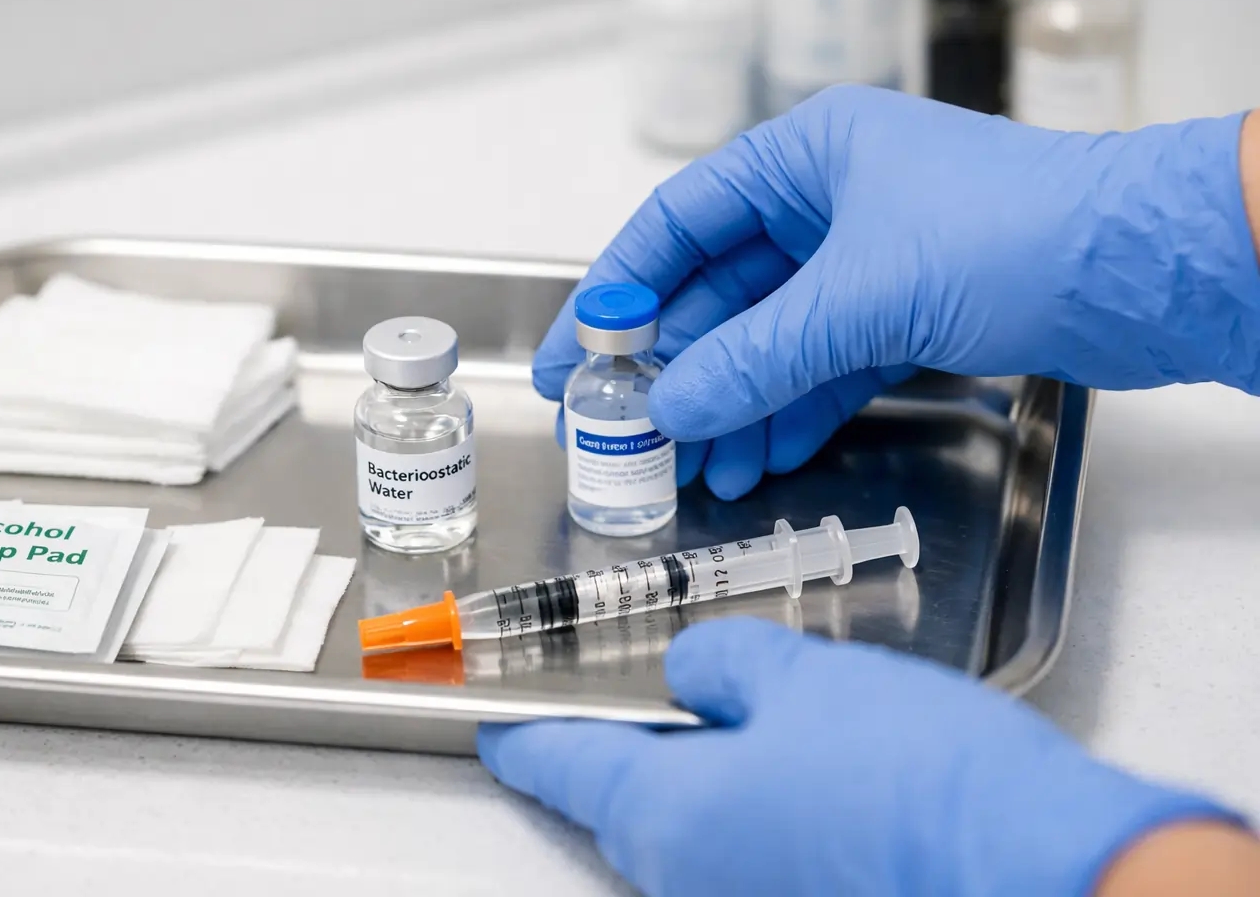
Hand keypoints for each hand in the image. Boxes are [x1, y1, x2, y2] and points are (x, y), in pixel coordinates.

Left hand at [479, 617, 1234, 896]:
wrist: (1041, 872)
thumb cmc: (911, 773)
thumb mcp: (802, 678)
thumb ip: (726, 664)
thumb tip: (699, 671)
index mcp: (663, 816)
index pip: (562, 767)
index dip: (526, 736)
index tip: (498, 726)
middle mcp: (690, 882)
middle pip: (626, 807)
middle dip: (632, 752)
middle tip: (652, 699)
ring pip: (695, 834)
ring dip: (705, 779)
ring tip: (750, 721)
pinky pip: (752, 857)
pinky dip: (757, 812)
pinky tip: (809, 777)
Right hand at [535, 87, 1257, 498]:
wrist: (1147, 270)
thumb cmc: (1016, 233)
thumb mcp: (863, 295)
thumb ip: (755, 356)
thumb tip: (669, 406)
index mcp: (806, 157)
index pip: (679, 224)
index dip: (616, 291)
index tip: (572, 355)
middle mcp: (829, 203)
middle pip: (718, 290)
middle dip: (672, 365)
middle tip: (621, 429)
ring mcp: (868, 262)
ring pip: (768, 337)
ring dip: (727, 401)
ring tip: (689, 469)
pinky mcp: (907, 315)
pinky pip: (819, 366)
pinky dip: (785, 410)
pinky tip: (754, 459)